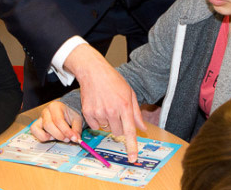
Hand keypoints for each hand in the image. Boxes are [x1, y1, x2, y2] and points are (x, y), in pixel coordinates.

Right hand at [30, 101, 83, 142]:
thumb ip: (76, 130)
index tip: (73, 138)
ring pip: (37, 128)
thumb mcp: (77, 120)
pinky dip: (41, 137)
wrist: (66, 111)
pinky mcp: (36, 124)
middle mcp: (45, 111)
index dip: (66, 131)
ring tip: (58, 138)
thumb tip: (76, 139)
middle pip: (48, 125)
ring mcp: (40, 118)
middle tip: (67, 139)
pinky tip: (51, 137)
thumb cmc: (70, 114)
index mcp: (55, 107)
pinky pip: (34, 131)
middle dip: (59, 135)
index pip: (58, 120)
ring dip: (48, 137)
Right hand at [64, 44, 145, 161]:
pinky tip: (98, 107)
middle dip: (119, 125)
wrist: (93, 72)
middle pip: (118, 131)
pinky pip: (95, 126)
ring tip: (106, 106)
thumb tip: (142, 128)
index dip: (132, 146)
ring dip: (108, 122)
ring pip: (106, 128)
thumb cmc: (113, 81)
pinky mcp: (88, 113)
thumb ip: (136, 113)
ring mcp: (99, 112)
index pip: (130, 131)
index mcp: (125, 106)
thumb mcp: (129, 93)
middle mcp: (112, 111)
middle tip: (116, 112)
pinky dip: (97, 120)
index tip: (133, 158)